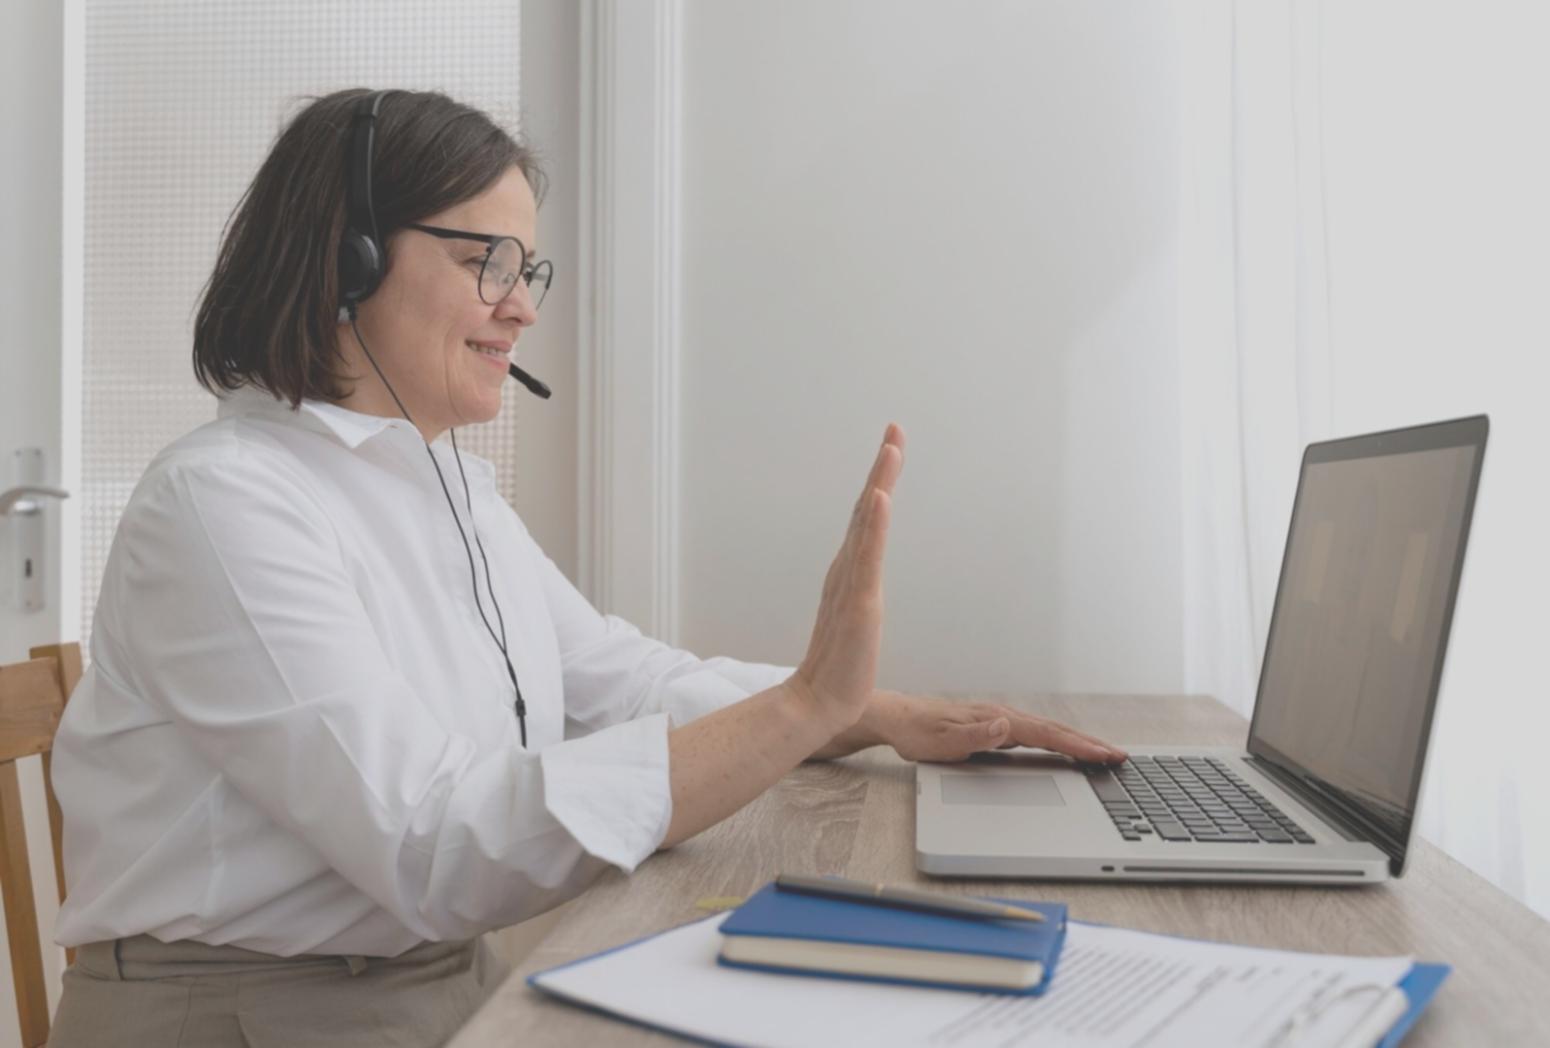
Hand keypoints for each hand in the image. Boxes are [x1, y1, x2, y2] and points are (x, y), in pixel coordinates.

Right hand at [787, 424, 905, 734]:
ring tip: (890, 448)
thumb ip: (858, 595)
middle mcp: (847, 568)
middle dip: (882, 466)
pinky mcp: (858, 602)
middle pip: (866, 508)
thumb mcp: (856, 619)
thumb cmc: (840, 666)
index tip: (892, 444)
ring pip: (867, 523)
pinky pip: (867, 556)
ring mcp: (851, 583)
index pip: (868, 517)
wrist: (819, 703)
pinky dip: (873, 524)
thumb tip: (863, 582)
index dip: (880, 479)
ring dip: (879, 482)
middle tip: (895, 430)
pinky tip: (880, 498)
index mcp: (849, 571)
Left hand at [871, 692, 1126, 764]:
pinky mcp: (994, 727)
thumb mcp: (944, 741)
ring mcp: (999, 720)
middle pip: (1053, 729)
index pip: (1046, 734)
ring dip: (1075, 740)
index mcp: (996, 719)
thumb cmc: (917, 733)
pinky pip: (1033, 734)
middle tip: (1118, 755)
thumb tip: (1005, 725)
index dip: (1077, 745)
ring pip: (1046, 731)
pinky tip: (1062, 748)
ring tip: (1101, 752)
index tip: (1104, 754)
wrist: (897, 719)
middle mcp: (1002, 716)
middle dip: (1087, 742)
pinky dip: (1056, 740)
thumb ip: (976, 735)